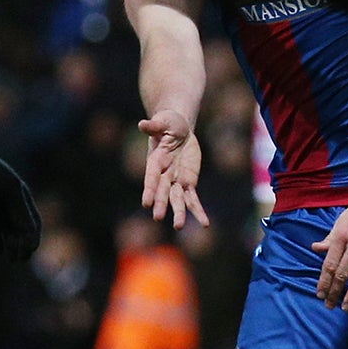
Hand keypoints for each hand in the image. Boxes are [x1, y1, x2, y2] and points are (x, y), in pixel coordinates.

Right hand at [138, 109, 208, 228]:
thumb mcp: (163, 121)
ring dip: (178, 213)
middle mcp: (164, 175)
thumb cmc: (168, 123)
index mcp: (155, 160)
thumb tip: (142, 124)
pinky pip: (193, 199)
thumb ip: (154, 126)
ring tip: (178, 226)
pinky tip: (205, 223)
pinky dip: (198, 211)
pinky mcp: (188, 183)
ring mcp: (176, 181)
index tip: (146, 202)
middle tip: (157, 217)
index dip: (149, 189)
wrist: (179, 130)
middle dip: (161, 203)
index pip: (151, 177)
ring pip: (177, 200)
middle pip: (162, 191)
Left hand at [311, 181, 347, 309]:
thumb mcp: (341, 221)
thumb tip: (316, 248)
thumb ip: (330, 238)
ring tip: (345, 307)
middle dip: (334, 292)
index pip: (329, 265)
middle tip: (329, 305)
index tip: (320, 294)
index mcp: (341, 236)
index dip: (323, 282)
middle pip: (341, 274)